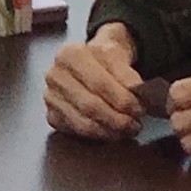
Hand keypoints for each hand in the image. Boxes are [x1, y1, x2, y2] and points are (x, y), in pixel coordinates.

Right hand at [44, 22, 140, 139]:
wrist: (90, 60)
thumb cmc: (104, 59)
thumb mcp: (119, 57)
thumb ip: (128, 77)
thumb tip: (135, 98)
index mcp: (70, 55)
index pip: (99, 83)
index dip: (122, 100)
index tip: (140, 109)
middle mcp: (55, 76)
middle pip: (90, 106)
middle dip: (117, 119)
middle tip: (135, 124)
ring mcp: (50, 97)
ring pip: (83, 123)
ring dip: (110, 131)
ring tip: (127, 130)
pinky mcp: (52, 115)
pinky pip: (77, 132)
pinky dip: (98, 135)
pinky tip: (112, 132)